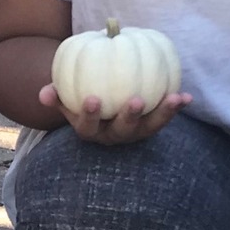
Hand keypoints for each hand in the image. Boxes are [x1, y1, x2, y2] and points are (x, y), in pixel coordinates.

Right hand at [42, 83, 192, 145]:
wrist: (103, 111)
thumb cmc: (82, 99)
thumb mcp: (66, 99)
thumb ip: (56, 95)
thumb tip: (43, 93)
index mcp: (90, 131)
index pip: (87, 127)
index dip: (89, 115)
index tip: (91, 99)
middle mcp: (113, 136)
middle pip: (122, 131)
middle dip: (129, 118)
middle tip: (135, 100)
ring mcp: (134, 134)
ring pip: (148, 128)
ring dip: (162, 114)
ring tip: (173, 98)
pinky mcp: (151, 128)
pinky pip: (164, 119)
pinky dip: (175, 109)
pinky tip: (186, 96)